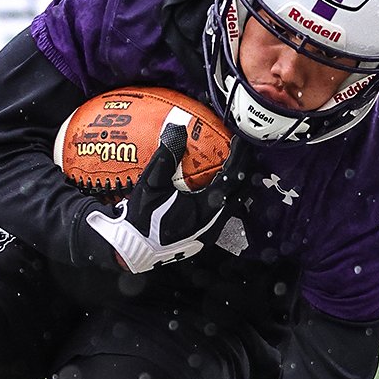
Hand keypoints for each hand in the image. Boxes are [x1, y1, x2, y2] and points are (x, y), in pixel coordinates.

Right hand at [84, 120, 245, 272]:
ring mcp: (211, 231)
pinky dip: (227, 197)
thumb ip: (166, 158)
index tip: (241, 141)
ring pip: (234, 204)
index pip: (232, 178)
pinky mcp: (205, 237)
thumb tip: (176, 130)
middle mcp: (214, 221)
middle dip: (244, 170)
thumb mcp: (151, 185)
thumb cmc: (142, 220)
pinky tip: (219, 189)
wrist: (134, 249)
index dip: (239, 157)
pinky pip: (224, 213)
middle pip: (240, 191)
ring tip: (235, 167)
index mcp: (206, 207)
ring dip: (236, 185)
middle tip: (243, 152)